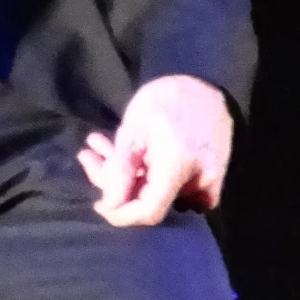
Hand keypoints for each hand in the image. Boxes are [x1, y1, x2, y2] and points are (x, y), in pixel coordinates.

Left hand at [77, 74, 232, 227]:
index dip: (121, 215)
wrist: (204, 84)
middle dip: (114, 183)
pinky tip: (126, 152)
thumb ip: (121, 169)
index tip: (98, 204)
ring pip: (157, 191)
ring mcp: (208, 181)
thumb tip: (110, 204)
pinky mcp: (210, 177)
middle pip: (149, 201)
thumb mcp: (133, 128)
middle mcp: (199, 181)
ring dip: (126, 173)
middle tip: (88, 156)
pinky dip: (149, 173)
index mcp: (178, 167)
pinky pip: (175, 186)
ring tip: (99, 145)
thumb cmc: (165, 98)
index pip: (149, 211)